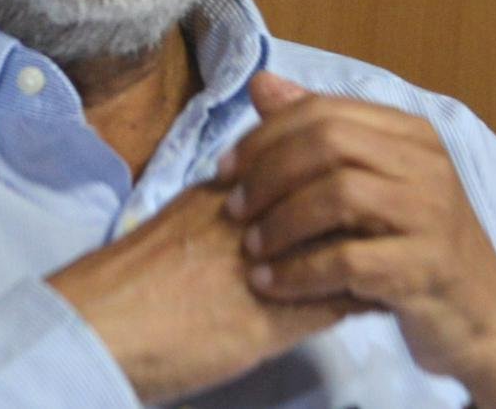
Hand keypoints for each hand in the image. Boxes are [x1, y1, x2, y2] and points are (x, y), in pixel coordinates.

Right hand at [48, 183, 371, 404]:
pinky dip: (365, 297)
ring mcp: (267, 267)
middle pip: (328, 199)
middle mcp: (252, 223)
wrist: (98, 325)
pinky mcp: (274, 318)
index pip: (296, 170)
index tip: (358, 179)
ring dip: (371, 249)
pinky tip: (384, 301)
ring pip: (342, 245)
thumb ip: (210, 214)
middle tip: (392, 213)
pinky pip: (336, 301)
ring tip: (397, 254)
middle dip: (362, 206)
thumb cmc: (121, 285)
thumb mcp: (172, 231)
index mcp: (222, 196)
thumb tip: (241, 214)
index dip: (330, 176)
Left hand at [220, 72, 495, 408]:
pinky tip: (268, 286)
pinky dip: (298, 272)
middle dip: (268, 174)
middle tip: (233, 210)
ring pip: (338, 195)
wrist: (478, 316)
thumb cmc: (410, 244)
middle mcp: (426, 164)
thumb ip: (318, 133)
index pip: (323, 111)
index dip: (264, 137)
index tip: (224, 171)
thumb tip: (261, 82)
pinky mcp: (425, 268)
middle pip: (328, 143)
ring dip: (281, 223)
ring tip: (249, 249)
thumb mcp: (368, 183)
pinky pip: (347, 260)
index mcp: (409, 134)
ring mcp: (431, 215)